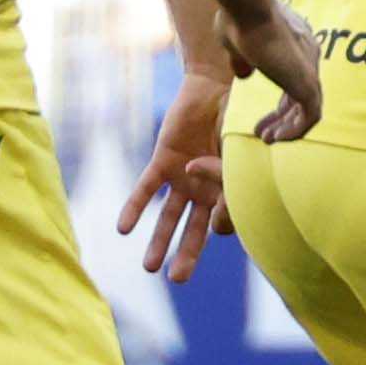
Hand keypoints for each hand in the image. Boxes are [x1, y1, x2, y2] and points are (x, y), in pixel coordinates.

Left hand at [115, 69, 235, 280]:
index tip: (229, 203)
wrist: (218, 84)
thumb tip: (222, 212)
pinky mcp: (163, 162)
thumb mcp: (242, 152)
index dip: (225, 219)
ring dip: (159, 241)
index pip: (224, 222)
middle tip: (178, 279)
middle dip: (187, 255)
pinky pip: (146, 189)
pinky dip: (135, 207)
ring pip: (169, 217)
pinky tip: (123, 229)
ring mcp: (184, 178)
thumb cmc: (240, 117)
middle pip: (196, 231)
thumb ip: (231, 180)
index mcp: (230, 191)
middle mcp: (206, 190)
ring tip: (150, 267)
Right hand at [222, 2, 322, 141]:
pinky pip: (311, 116)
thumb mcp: (236, 44)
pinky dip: (295, 131)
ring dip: (288, 128)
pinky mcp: (308, 82)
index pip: (294, 81)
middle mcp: (308, 55)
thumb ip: (243, 61)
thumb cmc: (238, 17)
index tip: (260, 120)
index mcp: (295, 44)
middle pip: (301, 96)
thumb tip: (243, 76)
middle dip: (282, 119)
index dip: (280, 105)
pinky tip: (276, 139)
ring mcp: (310, 69)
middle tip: (263, 135)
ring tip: (268, 140)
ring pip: (308, 108)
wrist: (248, 7)